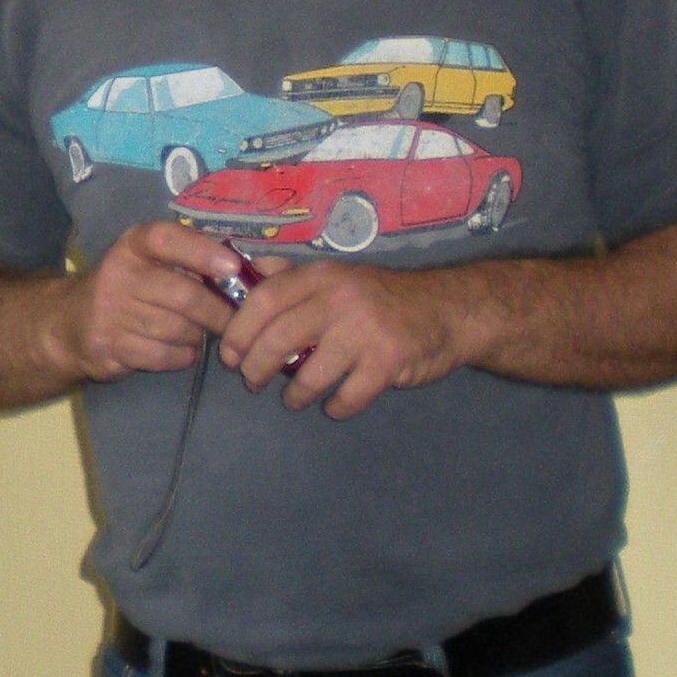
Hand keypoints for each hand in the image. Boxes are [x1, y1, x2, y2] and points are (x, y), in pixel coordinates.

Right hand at [61, 220, 244, 380]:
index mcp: (133, 245)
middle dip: (218, 313)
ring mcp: (110, 311)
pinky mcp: (109, 346)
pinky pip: (164, 356)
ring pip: (178, 330)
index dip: (202, 252)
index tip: (232, 267)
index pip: (167, 240)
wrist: (69, 324)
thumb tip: (244, 274)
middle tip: (234, 321)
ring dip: (197, 336)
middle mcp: (118, 273)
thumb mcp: (149, 263)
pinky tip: (179, 351)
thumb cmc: (128, 288)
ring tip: (196, 333)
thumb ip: (189, 262)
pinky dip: (181, 357)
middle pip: (184, 296)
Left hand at [219, 257, 461, 416]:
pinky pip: (346, 397)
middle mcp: (341, 298)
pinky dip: (335, 407)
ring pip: (309, 375)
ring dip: (294, 395)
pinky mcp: (387, 363)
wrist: (447, 311)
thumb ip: (292, 277)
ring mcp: (365, 331)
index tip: (229, 354)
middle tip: (252, 382)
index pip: (265, 298)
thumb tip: (245, 270)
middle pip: (278, 338)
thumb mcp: (337, 277)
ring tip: (293, 399)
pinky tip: (334, 404)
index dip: (239, 329)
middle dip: (256, 368)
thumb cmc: (383, 298)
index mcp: (322, 276)